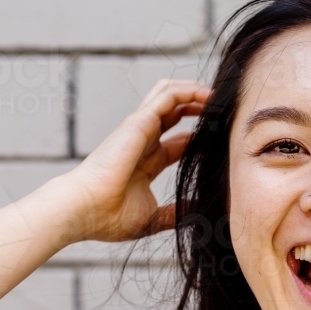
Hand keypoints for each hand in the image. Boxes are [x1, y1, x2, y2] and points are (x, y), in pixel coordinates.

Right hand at [66, 79, 210, 241]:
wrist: (84, 211)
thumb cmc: (109, 218)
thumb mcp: (153, 218)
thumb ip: (176, 212)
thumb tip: (198, 212)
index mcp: (146, 162)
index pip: (179, 142)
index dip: (201, 137)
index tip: (225, 140)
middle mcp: (143, 141)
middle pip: (175, 112)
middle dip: (200, 107)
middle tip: (226, 111)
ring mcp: (139, 129)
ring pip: (170, 95)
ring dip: (196, 92)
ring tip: (221, 96)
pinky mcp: (138, 122)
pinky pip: (168, 96)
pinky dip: (190, 91)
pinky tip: (210, 96)